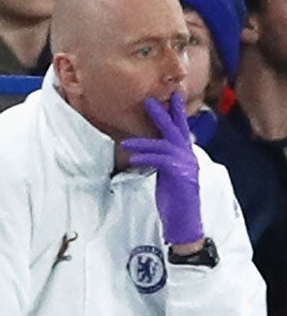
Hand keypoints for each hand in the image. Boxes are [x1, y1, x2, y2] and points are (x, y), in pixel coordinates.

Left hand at [120, 91, 205, 247]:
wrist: (184, 220)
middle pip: (176, 130)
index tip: (172, 95)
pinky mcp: (181, 176)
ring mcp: (187, 166)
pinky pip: (161, 161)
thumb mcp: (168, 173)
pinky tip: (133, 159)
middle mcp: (189, 157)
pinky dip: (146, 157)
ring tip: (126, 143)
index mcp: (186, 154)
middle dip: (164, 114)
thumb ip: (162, 157)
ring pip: (165, 145)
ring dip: (144, 142)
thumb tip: (150, 146)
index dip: (177, 112)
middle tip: (149, 101)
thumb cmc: (173, 197)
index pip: (181, 129)